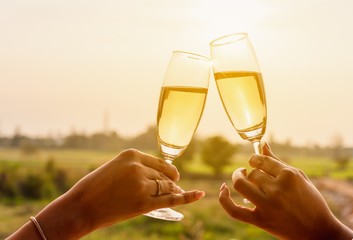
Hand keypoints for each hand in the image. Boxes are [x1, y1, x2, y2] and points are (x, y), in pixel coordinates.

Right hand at [8, 149, 203, 239]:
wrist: (80, 207)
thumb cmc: (94, 187)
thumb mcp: (115, 168)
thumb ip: (136, 168)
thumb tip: (159, 175)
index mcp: (131, 154)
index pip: (158, 162)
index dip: (168, 170)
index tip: (173, 175)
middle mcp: (138, 167)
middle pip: (164, 175)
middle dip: (170, 182)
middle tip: (174, 186)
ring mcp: (142, 186)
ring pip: (167, 187)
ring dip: (173, 190)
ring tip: (176, 192)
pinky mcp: (143, 204)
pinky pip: (171, 199)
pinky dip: (188, 197)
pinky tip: (200, 194)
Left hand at [219, 143, 352, 239]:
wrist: (319, 231)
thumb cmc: (311, 201)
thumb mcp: (299, 177)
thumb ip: (277, 161)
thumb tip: (262, 144)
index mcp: (288, 175)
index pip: (261, 160)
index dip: (255, 160)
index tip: (255, 163)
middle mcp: (277, 189)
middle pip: (252, 173)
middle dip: (253, 173)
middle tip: (257, 178)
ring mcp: (268, 206)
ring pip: (241, 185)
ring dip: (238, 179)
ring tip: (241, 177)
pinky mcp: (261, 221)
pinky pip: (234, 210)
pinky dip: (224, 200)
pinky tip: (223, 189)